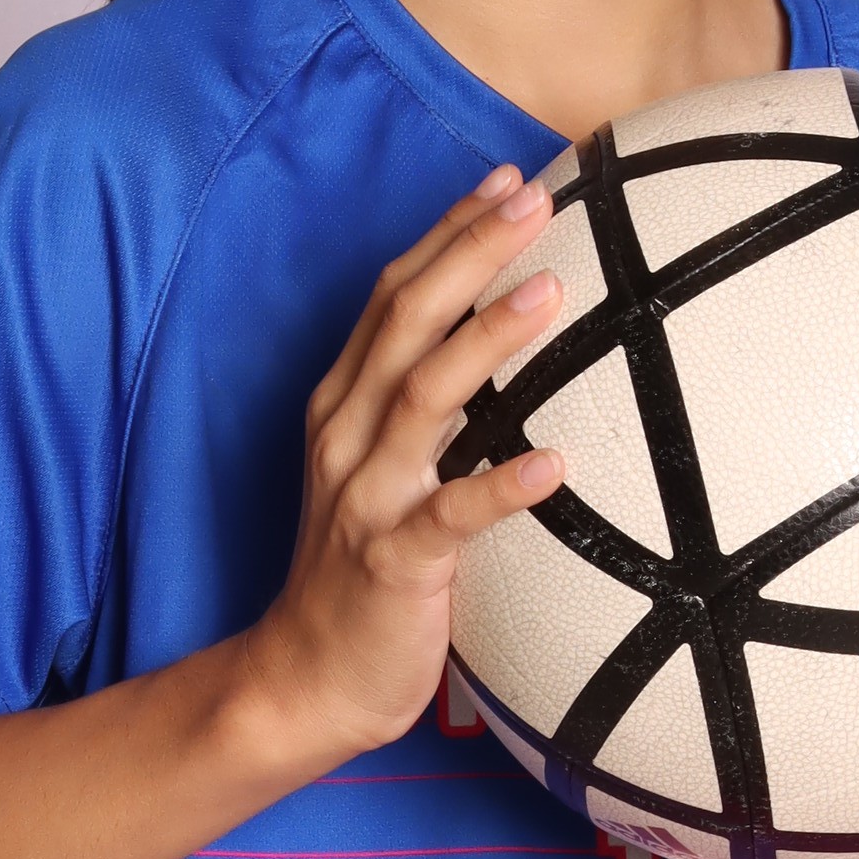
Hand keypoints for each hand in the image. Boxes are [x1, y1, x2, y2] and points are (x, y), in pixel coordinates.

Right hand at [237, 171, 567, 761]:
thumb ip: (429, 410)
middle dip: (470, 252)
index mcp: (346, 405)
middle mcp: (348, 435)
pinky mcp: (392, 562)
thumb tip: (509, 347)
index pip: (394, 296)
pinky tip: (555, 462)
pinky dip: (500, 487)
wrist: (304, 679)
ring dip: (488, 340)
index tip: (510, 179)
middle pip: (406, 320)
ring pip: (424, 398)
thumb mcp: (385, 472)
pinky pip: (450, 517)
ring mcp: (366, 496)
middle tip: (537, 201)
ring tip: (550, 292)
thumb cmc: (364, 571)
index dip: (450, 233)